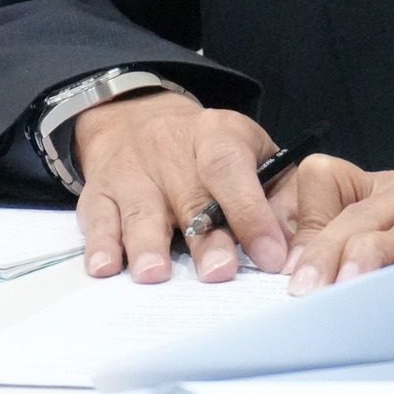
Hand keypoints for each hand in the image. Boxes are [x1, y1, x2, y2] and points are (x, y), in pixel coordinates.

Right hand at [70, 92, 288, 283]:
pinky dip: (101, 244)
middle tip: (218, 274)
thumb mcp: (252, 153)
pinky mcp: (99, 192)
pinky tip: (106, 268)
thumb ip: (279, 195)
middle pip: (190, 196)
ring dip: (148, 244)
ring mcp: (131, 172)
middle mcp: (171, 151)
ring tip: (155, 275)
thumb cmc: (208, 152)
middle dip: (205, 239)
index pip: (233, 170)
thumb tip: (295, 245)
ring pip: (141, 209)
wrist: (137, 118)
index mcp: (217, 135)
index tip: (270, 256)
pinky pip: (97, 218)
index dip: (251, 213)